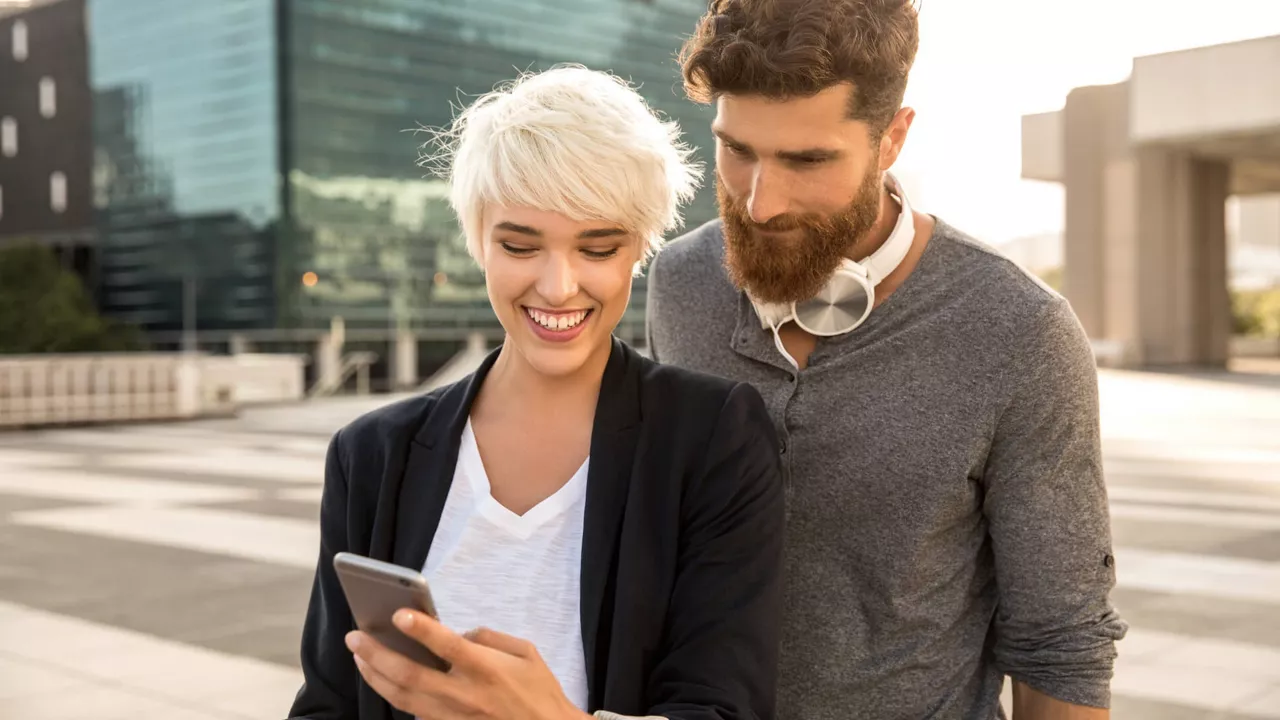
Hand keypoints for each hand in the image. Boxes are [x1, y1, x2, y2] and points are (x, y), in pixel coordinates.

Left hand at [347, 609, 591, 719]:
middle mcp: (465, 694)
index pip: (448, 646)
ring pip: (403, 697)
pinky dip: (393, 695)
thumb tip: (458, 634)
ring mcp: (453, 716)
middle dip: (377, 654)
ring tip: (359, 656)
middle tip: (355, 636)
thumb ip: (489, 638)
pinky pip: (414, 712)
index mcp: (486, 669)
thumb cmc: (539, 690)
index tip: (398, 613)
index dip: (421, 629)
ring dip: (375, 676)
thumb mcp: (525, 652)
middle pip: (411, 675)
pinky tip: (381, 680)